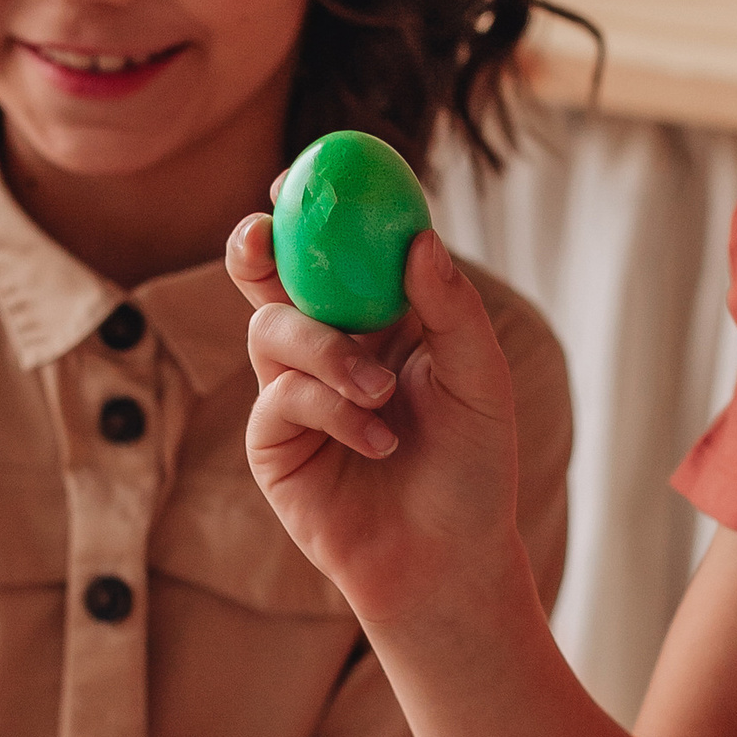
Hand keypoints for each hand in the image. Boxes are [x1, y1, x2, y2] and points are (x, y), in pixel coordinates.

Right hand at [227, 215, 523, 633]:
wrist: (449, 561)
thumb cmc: (473, 470)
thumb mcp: (480, 380)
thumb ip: (450, 309)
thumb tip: (419, 239)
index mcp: (376, 321)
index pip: (333, 252)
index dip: (310, 211)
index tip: (302, 175)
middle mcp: (325, 348)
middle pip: (271, 279)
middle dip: (255, 249)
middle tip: (260, 233)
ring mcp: (292, 395)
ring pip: (273, 331)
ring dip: (327, 350)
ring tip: (381, 393)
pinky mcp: (273, 445)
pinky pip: (279, 398)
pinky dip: (330, 409)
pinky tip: (377, 441)